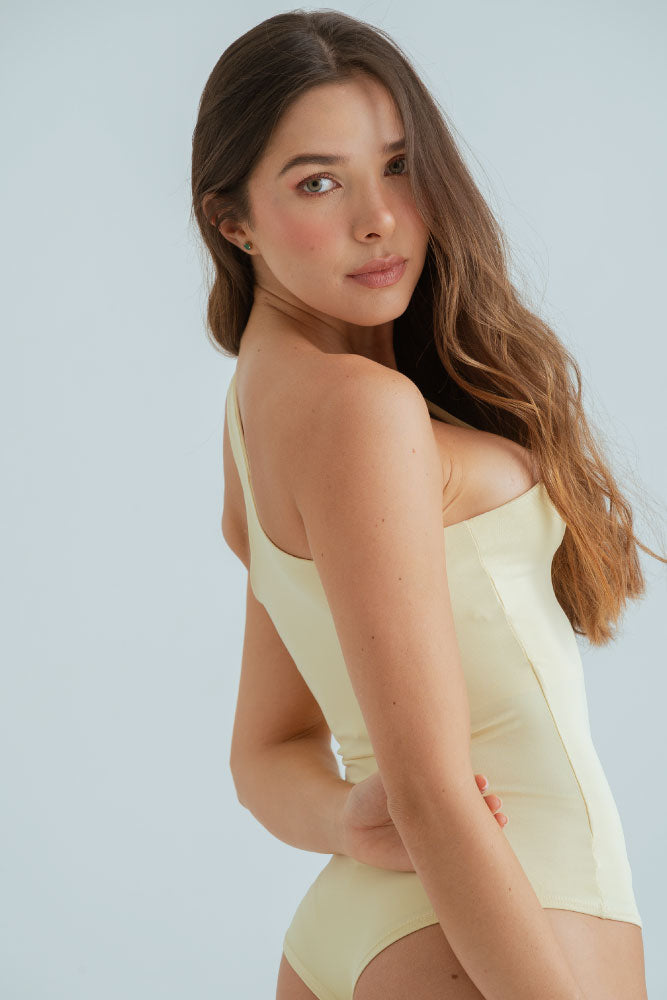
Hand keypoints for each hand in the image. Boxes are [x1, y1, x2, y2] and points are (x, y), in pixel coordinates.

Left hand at [340, 770, 507, 871]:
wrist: (350, 824)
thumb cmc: (370, 794)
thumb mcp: (388, 780)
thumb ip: (406, 775)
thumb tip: (430, 766)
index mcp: (433, 792)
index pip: (461, 788)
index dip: (474, 784)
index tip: (481, 781)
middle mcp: (438, 814)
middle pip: (471, 810)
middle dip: (486, 806)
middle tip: (493, 802)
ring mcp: (434, 838)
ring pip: (466, 835)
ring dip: (486, 828)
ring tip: (497, 820)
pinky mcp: (426, 861)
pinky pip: (449, 861)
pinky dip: (466, 857)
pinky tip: (480, 853)